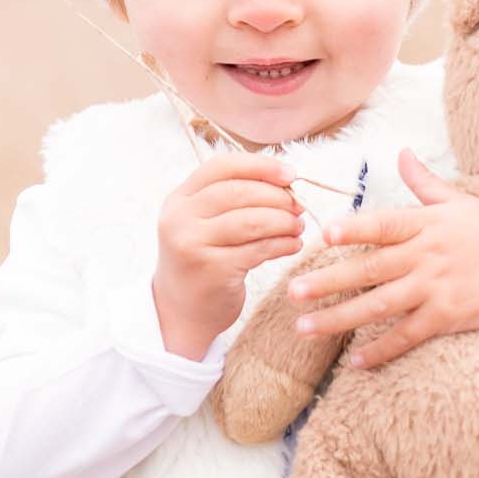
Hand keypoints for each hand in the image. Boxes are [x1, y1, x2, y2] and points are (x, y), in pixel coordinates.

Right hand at [153, 153, 304, 359]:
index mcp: (179, 199)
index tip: (291, 174)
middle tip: (299, 206)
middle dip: (277, 196)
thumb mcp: (203, 223)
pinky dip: (283, 244)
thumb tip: (285, 180)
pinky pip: (258, 250)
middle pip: (239, 192)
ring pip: (251, 221)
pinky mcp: (213, 271)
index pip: (221, 167)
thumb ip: (232, 198)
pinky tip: (293, 245)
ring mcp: (193, 245)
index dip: (260, 166)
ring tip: (298, 226)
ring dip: (283, 221)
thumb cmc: (203, 260)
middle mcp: (180, 219)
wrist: (180, 311)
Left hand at [287, 148, 478, 368]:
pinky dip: (381, 350)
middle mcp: (426, 256)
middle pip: (370, 270)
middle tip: (292, 290)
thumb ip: (424, 182)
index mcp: (426, 224)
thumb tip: (401, 153)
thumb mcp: (460, 202)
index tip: (324, 233)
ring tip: (304, 327)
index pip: (384, 224)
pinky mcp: (447, 317)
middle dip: (328, 281)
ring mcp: (436, 289)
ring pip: (379, 306)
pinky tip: (354, 361)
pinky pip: (407, 336)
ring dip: (339, 318)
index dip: (354, 228)